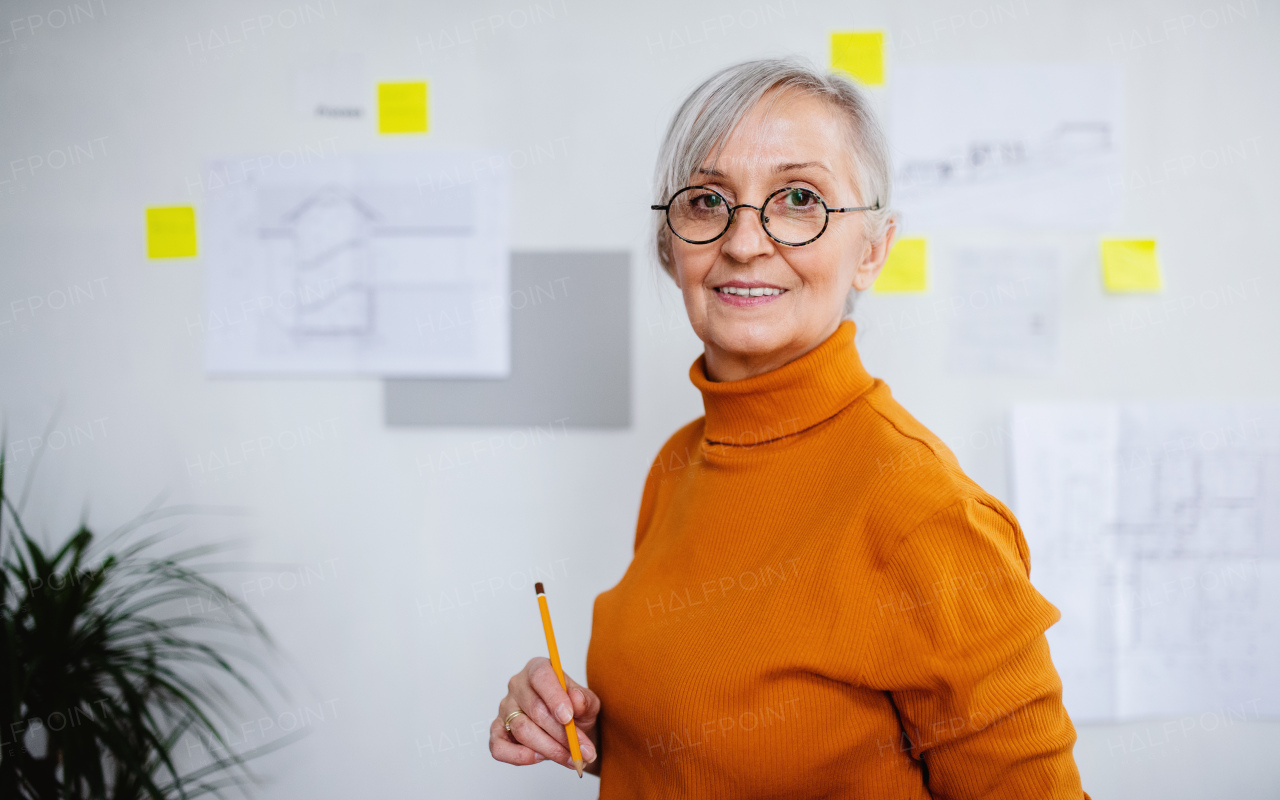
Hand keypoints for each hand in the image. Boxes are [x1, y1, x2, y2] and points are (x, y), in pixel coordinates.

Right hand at [490, 657, 600, 773]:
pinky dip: (519, 757)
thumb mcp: (588, 703)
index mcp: (538, 669)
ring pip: (522, 730)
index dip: (554, 697)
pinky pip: (500, 747)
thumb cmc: (575, 711)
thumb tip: (576, 700)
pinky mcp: (497, 731)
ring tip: (572, 758)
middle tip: (581, 750)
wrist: (569, 730)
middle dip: (561, 734)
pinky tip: (540, 757)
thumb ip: (584, 700)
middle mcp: (518, 686)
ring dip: (550, 749)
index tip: (568, 718)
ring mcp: (505, 708)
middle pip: (535, 709)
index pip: (541, 677)